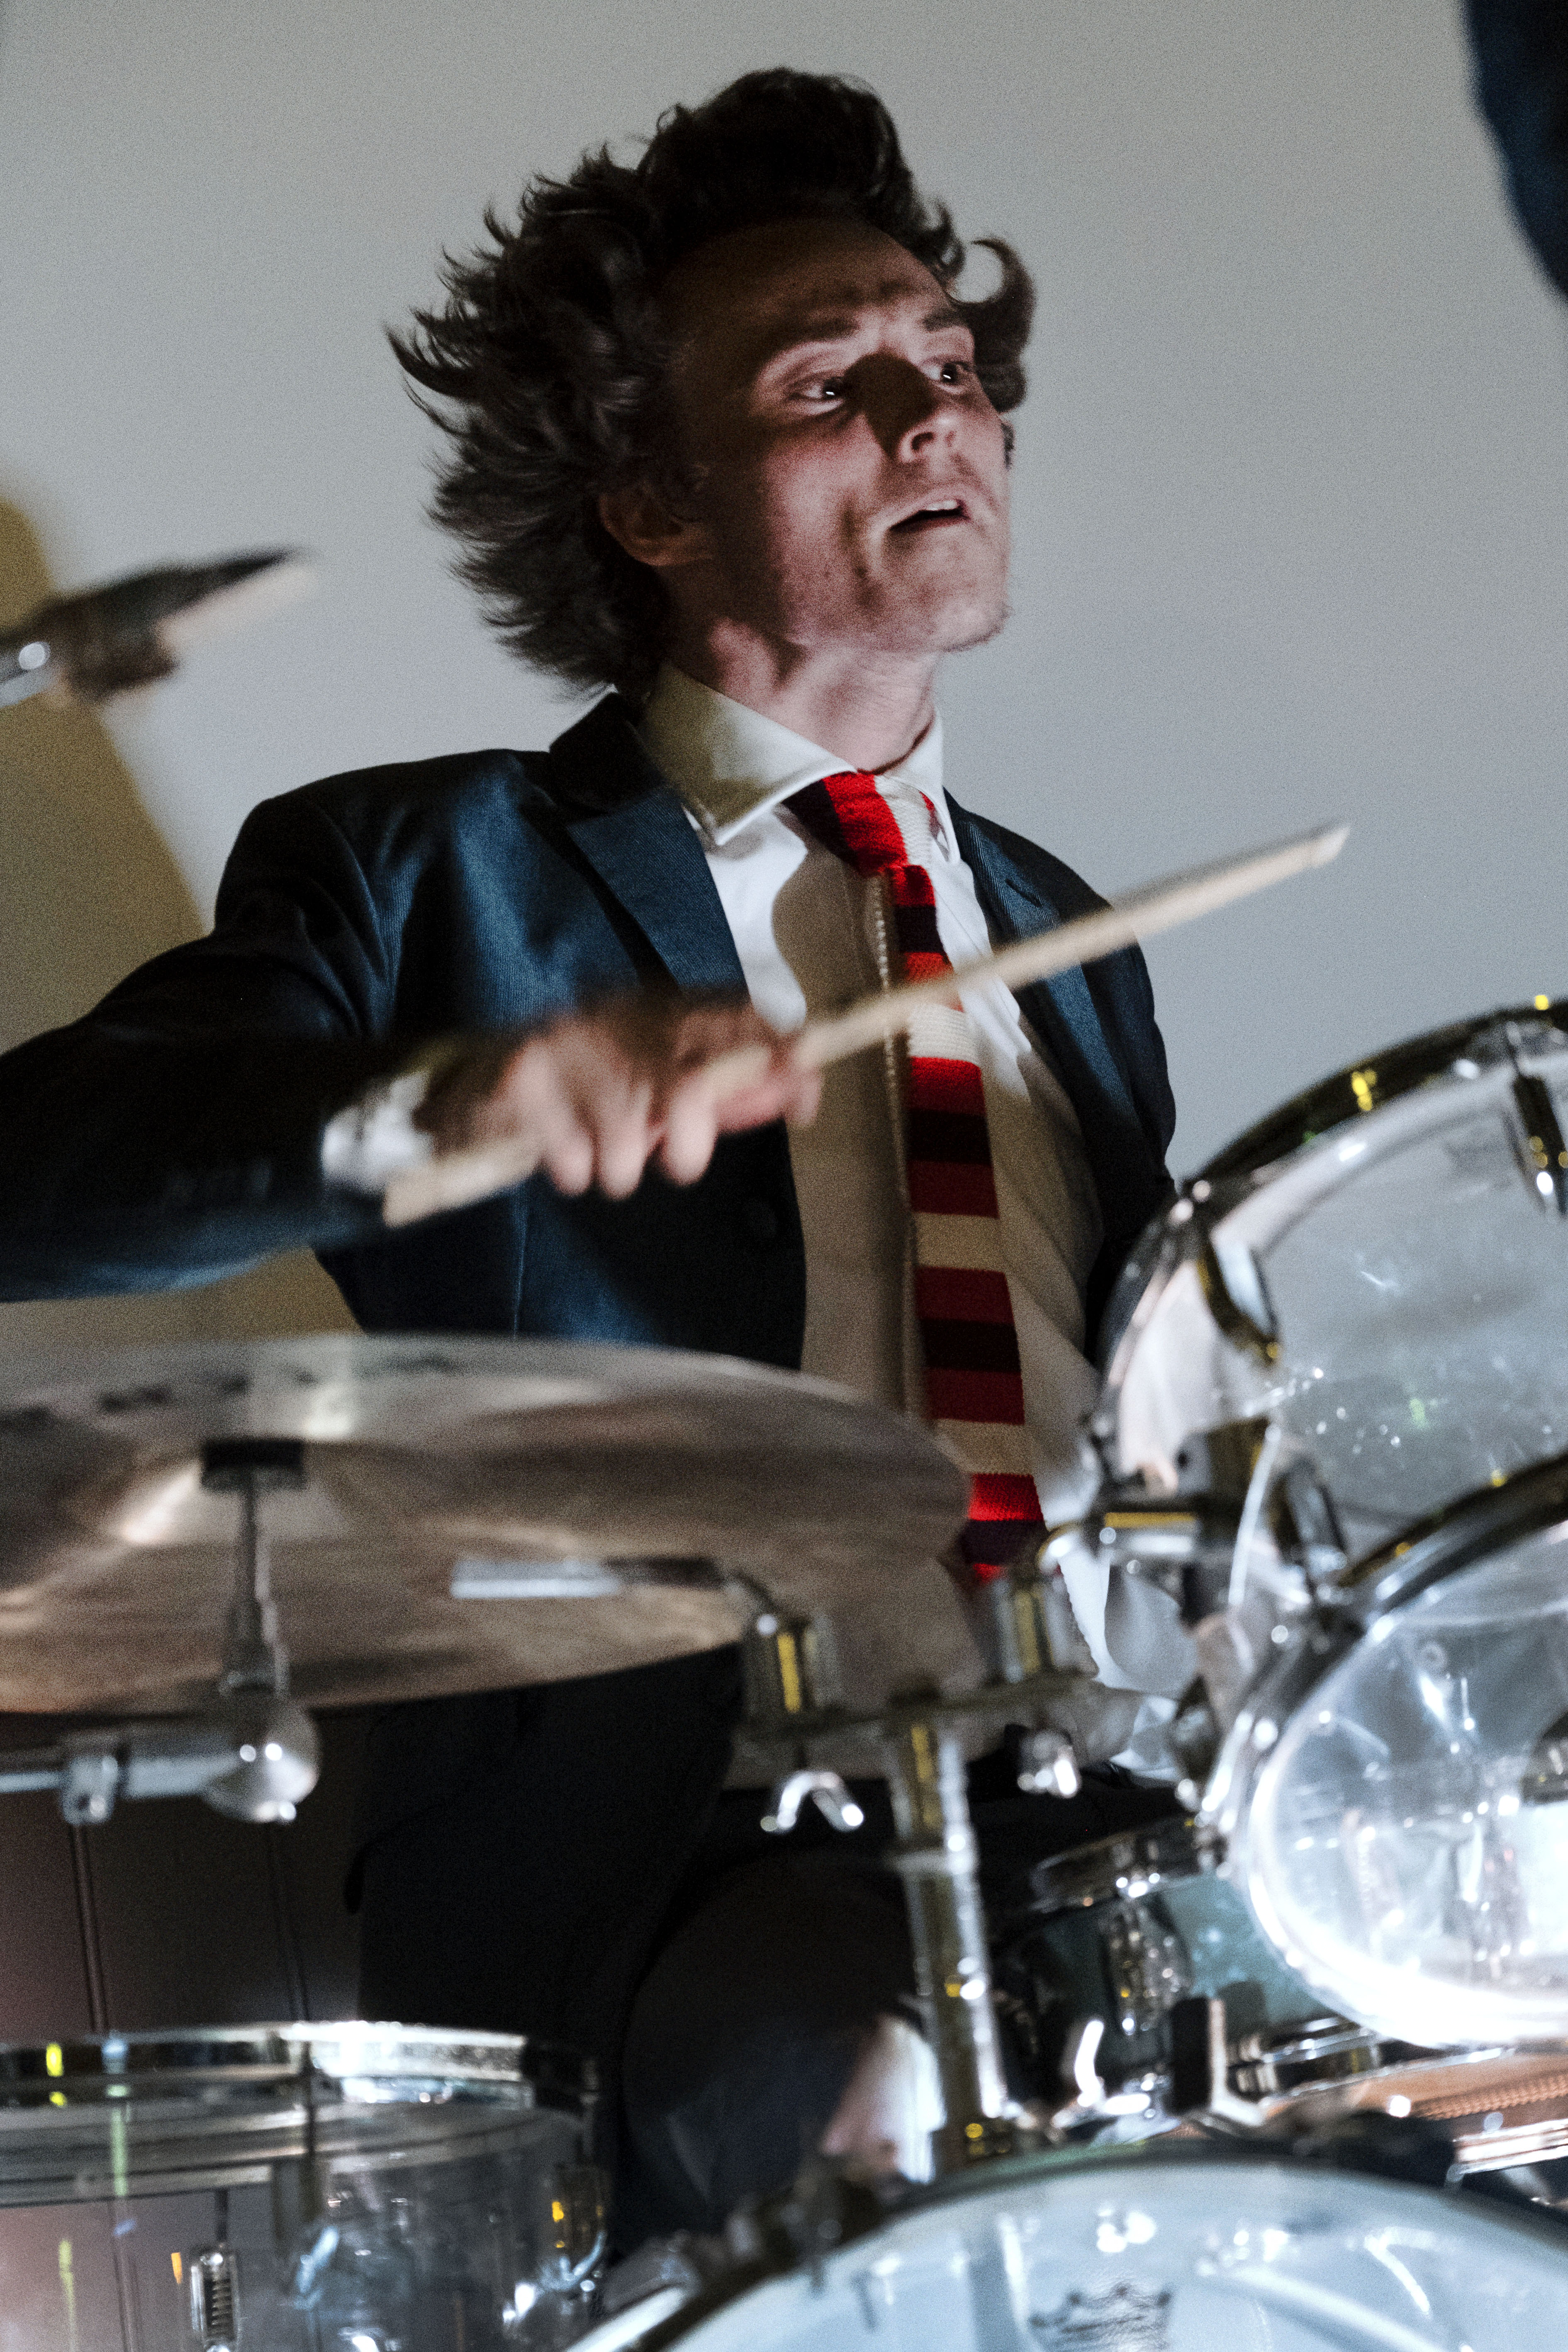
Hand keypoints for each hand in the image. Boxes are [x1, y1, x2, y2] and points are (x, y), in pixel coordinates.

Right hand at [413, 994, 819, 1197]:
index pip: (739, 1016)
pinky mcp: (522, 1077)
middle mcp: (620, 1018)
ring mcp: (569, 1044)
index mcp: (658, 1011)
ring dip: (616, 1166)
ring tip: (595, 1146)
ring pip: (628, 1143)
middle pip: (690, 1091)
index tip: (807, 1103)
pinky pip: (573, 1159)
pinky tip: (556, 1142)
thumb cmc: (588, 1085)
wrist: (473, 1076)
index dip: (781, 1057)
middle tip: (674, 1159)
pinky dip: (569, 1167)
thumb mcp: (662, 1076)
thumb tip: (802, 1090)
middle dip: (689, 1147)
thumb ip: (730, 1089)